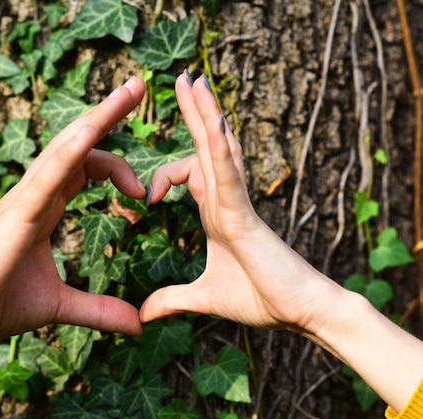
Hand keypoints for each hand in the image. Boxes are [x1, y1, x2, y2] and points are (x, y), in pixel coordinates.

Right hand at [0, 77, 146, 355]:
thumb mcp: (59, 305)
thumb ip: (98, 309)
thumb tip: (137, 324)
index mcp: (44, 209)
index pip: (83, 168)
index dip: (115, 166)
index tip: (144, 190)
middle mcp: (35, 195)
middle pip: (76, 144)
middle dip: (108, 115)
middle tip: (138, 87)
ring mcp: (23, 199)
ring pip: (65, 147)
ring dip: (98, 117)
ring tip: (131, 90)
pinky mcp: (14, 213)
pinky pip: (46, 175)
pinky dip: (70, 151)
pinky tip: (93, 130)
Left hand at [140, 73, 337, 333]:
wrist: (298, 314)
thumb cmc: (261, 299)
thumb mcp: (205, 298)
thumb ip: (173, 299)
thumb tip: (144, 314)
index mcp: (216, 212)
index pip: (187, 174)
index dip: (160, 177)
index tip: (144, 202)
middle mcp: (226, 199)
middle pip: (205, 145)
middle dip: (193, 112)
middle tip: (181, 79)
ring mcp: (236, 202)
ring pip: (218, 149)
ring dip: (205, 113)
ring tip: (192, 80)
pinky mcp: (245, 214)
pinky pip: (229, 174)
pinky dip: (220, 148)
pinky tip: (211, 122)